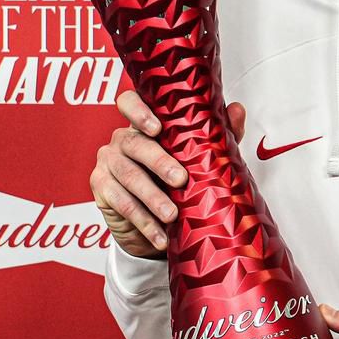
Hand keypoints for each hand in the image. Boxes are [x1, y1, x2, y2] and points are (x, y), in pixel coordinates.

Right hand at [90, 89, 245, 257]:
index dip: (138, 111)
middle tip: (180, 180)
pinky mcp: (101, 189)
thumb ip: (216, 134)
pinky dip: (144, 221)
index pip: (129, 103)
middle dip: (159, 162)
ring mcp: (108, 162)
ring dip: (153, 198)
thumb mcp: (197, 157)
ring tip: (172, 214)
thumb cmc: (175, 181)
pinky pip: (122, 204)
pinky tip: (159, 234)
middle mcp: (122, 140)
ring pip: (129, 177)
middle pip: (135, 144)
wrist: (154, 222)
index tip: (157, 128)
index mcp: (142, 125)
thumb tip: (237, 109)